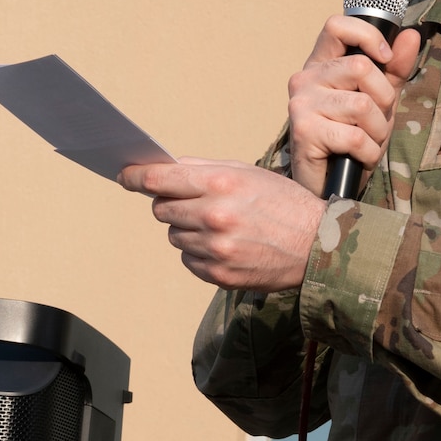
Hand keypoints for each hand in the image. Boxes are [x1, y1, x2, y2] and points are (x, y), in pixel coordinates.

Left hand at [119, 159, 323, 290]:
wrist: (317, 247)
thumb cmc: (283, 203)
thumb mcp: (248, 172)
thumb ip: (204, 168)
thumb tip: (165, 167)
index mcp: (219, 184)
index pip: (158, 180)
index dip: (134, 177)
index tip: (124, 175)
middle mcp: (213, 216)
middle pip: (161, 208)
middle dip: (171, 203)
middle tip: (196, 202)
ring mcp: (214, 248)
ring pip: (174, 235)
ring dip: (188, 229)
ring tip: (222, 226)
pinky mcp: (218, 274)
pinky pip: (188, 259)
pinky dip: (199, 252)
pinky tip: (227, 245)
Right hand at [286, 18, 420, 194]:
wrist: (328, 185)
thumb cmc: (351, 138)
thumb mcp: (379, 99)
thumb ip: (394, 68)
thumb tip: (411, 35)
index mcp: (321, 65)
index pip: (337, 26)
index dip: (368, 36)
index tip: (385, 58)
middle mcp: (305, 79)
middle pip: (361, 68)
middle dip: (384, 100)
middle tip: (375, 120)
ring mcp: (301, 104)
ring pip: (362, 105)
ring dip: (377, 131)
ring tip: (366, 141)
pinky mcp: (304, 131)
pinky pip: (355, 136)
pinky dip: (368, 151)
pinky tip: (359, 156)